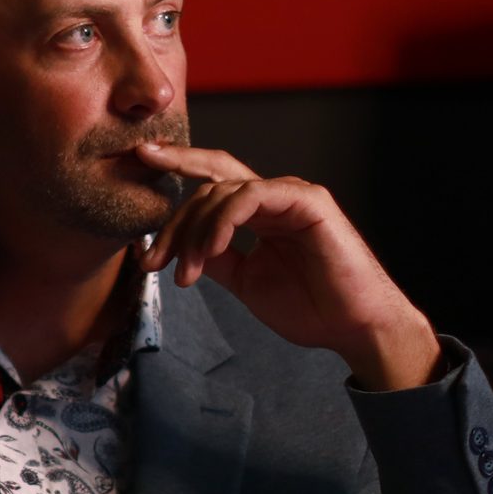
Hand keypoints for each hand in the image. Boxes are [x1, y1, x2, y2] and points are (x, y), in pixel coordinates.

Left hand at [131, 141, 440, 389]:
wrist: (353, 329)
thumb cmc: (310, 307)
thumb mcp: (246, 281)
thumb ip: (217, 257)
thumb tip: (180, 246)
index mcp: (261, 211)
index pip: (212, 181)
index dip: (177, 168)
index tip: (139, 164)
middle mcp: (275, 195)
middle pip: (211, 180)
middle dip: (174, 213)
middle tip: (151, 254)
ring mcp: (292, 194)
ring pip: (225, 190)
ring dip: (197, 234)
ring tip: (187, 274)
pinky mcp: (309, 201)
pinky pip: (253, 196)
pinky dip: (225, 220)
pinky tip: (213, 249)